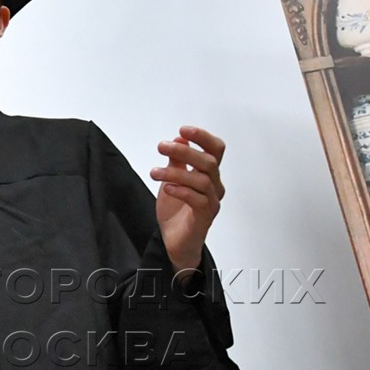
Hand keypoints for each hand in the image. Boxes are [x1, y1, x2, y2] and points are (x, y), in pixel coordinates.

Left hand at [150, 126, 225, 274]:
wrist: (174, 240)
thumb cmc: (177, 210)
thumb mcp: (172, 178)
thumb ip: (177, 160)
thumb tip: (179, 138)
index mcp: (208, 174)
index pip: (215, 149)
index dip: (203, 137)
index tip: (184, 130)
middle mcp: (214, 185)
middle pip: (208, 162)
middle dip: (184, 151)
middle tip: (161, 146)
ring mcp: (212, 201)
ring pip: (201, 180)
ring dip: (175, 172)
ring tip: (154, 172)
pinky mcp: (205, 216)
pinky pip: (197, 200)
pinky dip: (181, 191)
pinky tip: (167, 188)